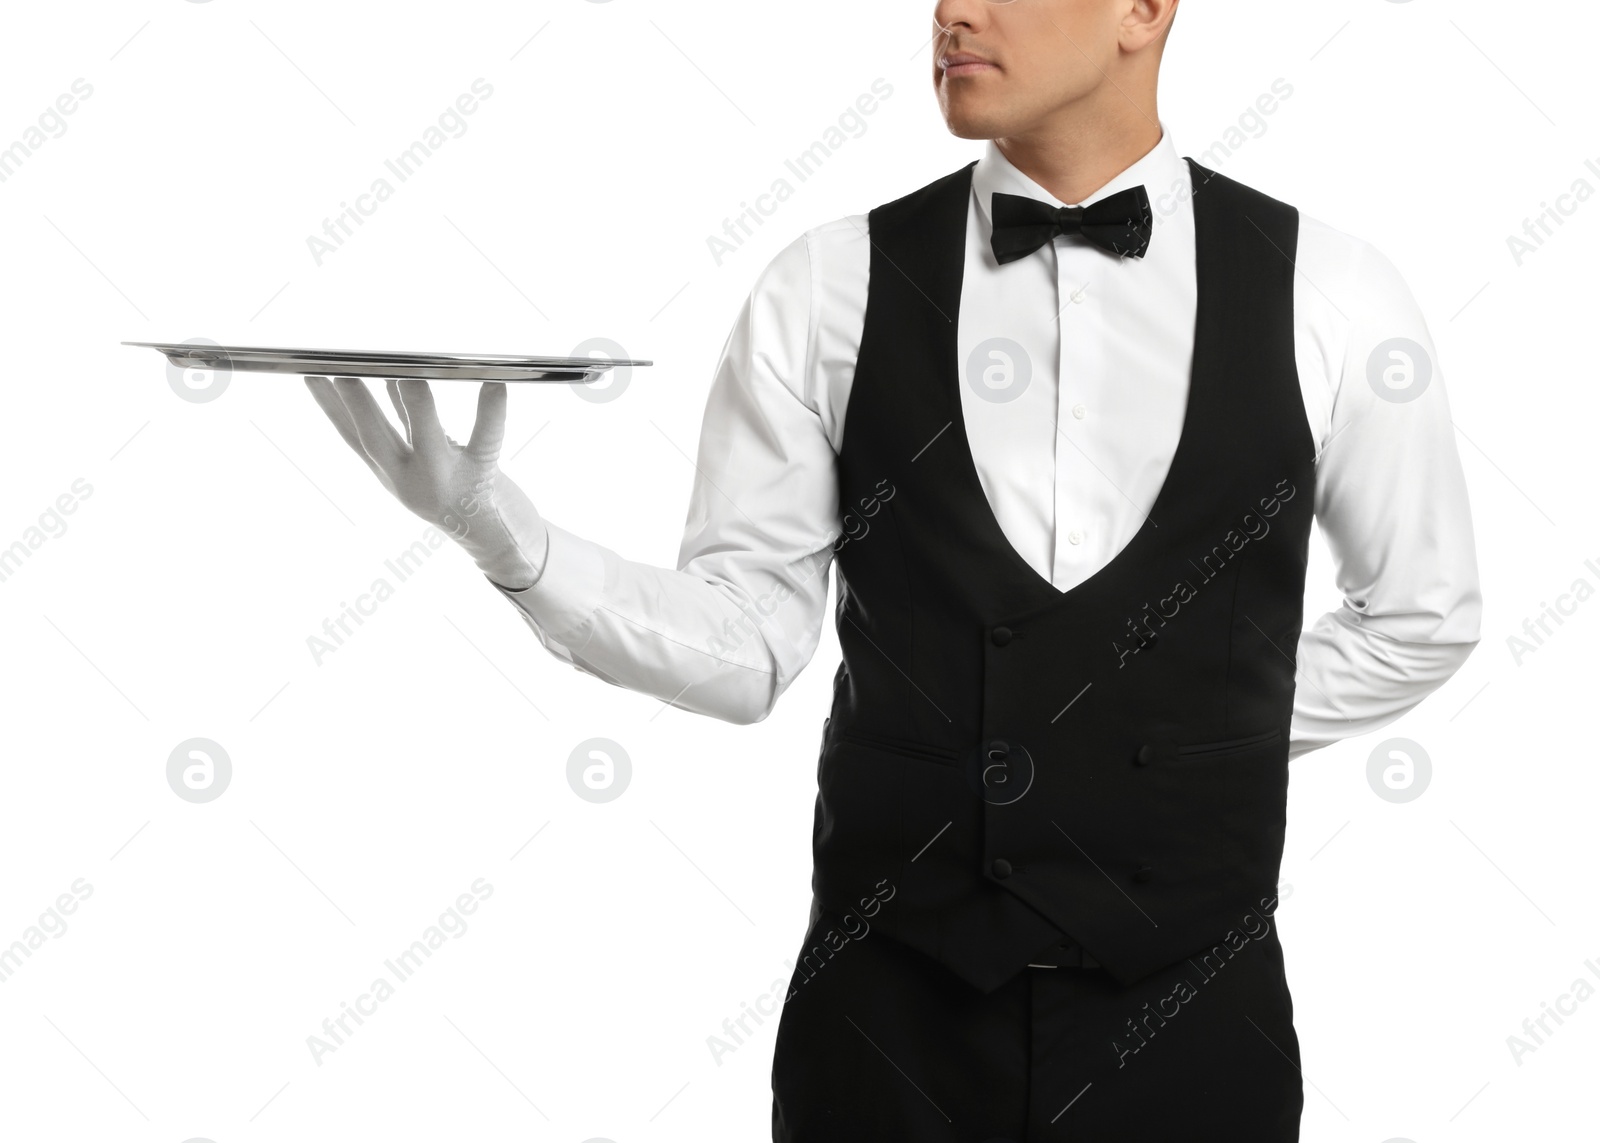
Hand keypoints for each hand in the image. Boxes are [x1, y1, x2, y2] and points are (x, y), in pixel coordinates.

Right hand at [305, 376, 548, 589]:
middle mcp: (412, 482)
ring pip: (427, 440)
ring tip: (410, 374)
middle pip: (377, 442)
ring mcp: (446, 482)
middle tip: (344, 374)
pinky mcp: (483, 479)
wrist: (499, 543)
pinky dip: (491, 414)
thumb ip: (407, 425)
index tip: (311, 376)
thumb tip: (393, 380)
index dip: (329, 409)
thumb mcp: (423, 462)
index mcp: (393, 475)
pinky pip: (486, 442)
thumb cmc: (462, 492)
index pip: (353, 439)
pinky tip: (494, 385)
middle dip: (359, 408)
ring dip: (417, 406)